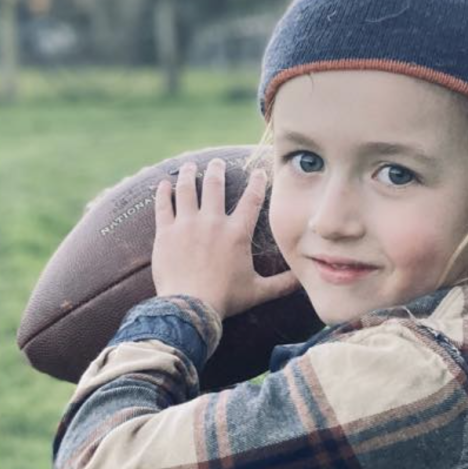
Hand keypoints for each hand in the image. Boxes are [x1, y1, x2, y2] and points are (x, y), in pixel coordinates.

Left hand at [151, 157, 300, 320]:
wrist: (190, 306)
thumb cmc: (225, 299)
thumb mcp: (258, 292)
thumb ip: (282, 284)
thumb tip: (303, 280)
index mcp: (237, 233)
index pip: (251, 200)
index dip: (257, 183)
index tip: (259, 171)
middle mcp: (212, 222)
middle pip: (214, 186)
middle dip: (216, 170)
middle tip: (216, 162)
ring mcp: (187, 224)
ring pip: (187, 189)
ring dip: (189, 175)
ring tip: (189, 166)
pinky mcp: (166, 232)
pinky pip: (164, 205)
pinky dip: (164, 192)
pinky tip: (164, 184)